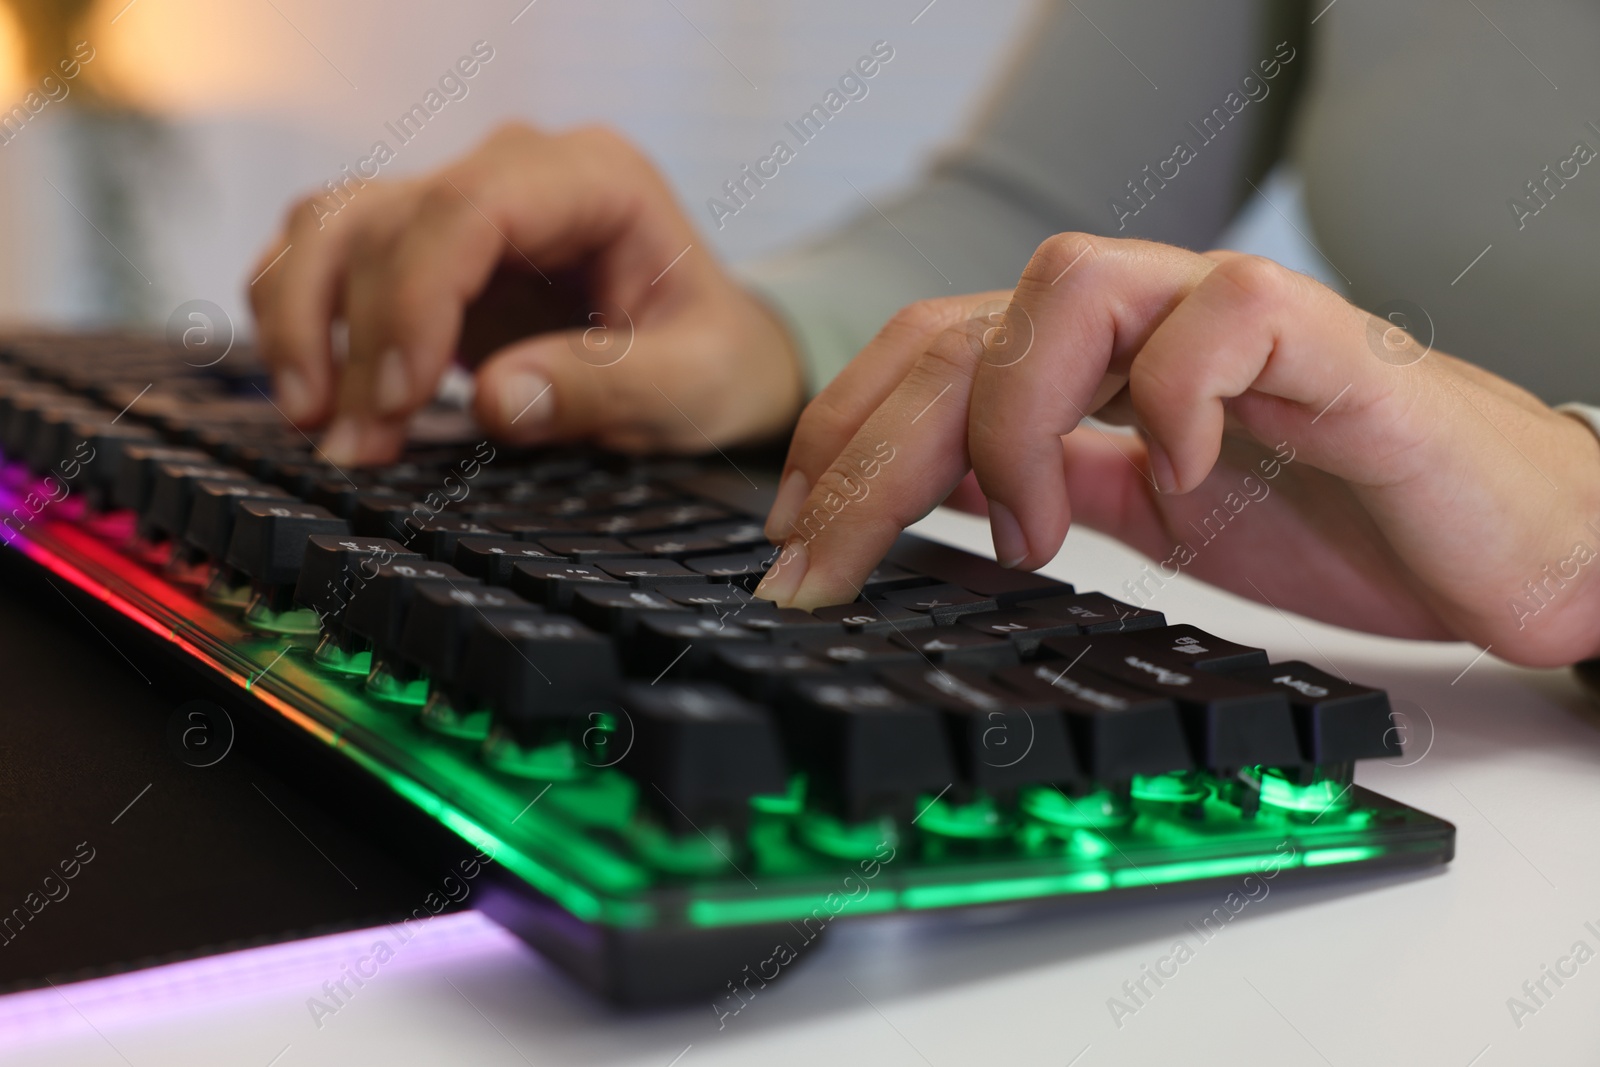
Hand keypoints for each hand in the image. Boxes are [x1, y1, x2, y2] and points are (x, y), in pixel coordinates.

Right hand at [248, 123, 803, 463]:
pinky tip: (312, 397)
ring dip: (302, 321)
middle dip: (357, 339)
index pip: (471, 207)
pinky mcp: (424, 251)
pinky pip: (329, 256)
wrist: (708, 357)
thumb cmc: (712, 358)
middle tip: (357, 444)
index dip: (416, 298)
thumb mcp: (691, 384)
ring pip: (335, 224)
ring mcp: (461, 203)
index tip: (399, 395)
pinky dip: (302, 319)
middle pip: (389, 221)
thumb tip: (500, 398)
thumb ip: (606, 387)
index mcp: (596, 180)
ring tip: (317, 426)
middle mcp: (515, 172)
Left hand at [753, 235, 1599, 666]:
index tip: (788, 534)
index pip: (933, 358)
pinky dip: (1176, 397)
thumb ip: (1064, 490)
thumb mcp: (1158, 523)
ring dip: (1014, 419)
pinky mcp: (1331, 341)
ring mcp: (1236, 320)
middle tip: (827, 564)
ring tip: (1032, 533)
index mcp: (1101, 365)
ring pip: (1067, 286)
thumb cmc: (1349, 520)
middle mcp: (1150, 322)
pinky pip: (1224, 316)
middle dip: (870, 452)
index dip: (842, 432)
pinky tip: (1177, 479)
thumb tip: (947, 498)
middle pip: (964, 330)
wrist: (1509, 546)